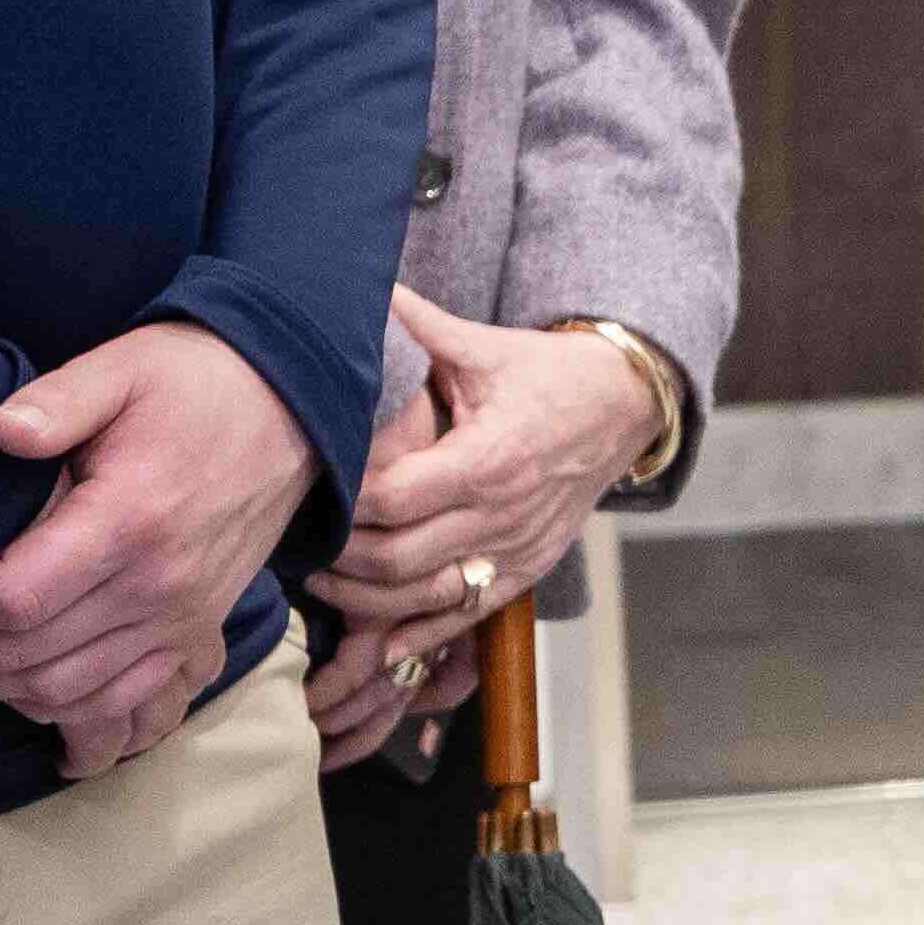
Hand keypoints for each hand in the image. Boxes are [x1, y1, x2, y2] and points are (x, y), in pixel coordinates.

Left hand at [0, 321, 319, 784]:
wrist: (290, 412)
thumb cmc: (194, 384)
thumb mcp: (123, 368)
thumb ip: (57, 400)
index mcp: (129, 520)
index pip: (14, 600)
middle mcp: (159, 585)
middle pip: (31, 658)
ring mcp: (183, 617)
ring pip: (70, 693)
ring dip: (8, 685)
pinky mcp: (199, 633)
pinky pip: (125, 702)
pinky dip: (70, 709)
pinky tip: (33, 684)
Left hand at [304, 295, 646, 756]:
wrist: (625, 406)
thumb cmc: (548, 373)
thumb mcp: (482, 347)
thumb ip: (416, 325)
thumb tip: (357, 283)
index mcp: (490, 457)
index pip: (395, 499)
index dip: (345, 504)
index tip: (312, 491)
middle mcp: (504, 513)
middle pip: (399, 558)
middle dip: (341, 558)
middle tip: (298, 544)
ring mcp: (517, 548)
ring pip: (426, 596)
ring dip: (368, 600)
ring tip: (323, 583)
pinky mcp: (527, 569)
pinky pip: (465, 615)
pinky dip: (419, 634)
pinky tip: (379, 640)